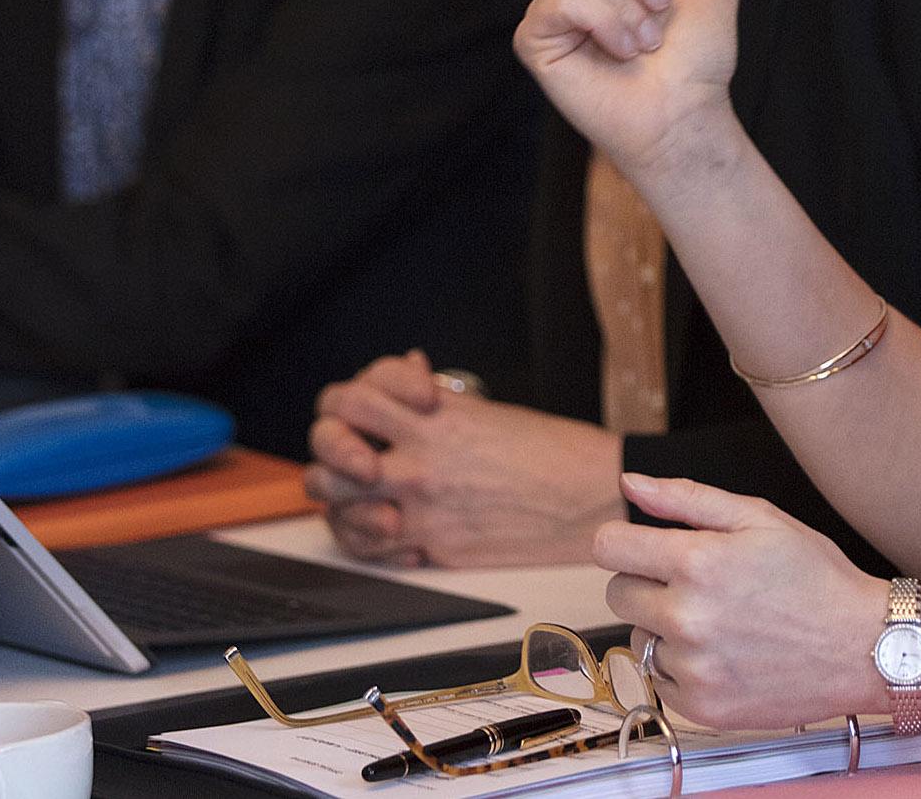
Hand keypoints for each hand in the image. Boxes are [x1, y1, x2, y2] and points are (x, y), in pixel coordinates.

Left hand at [304, 349, 626, 565]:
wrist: (593, 498)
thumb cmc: (555, 452)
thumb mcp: (491, 411)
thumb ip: (440, 401)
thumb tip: (408, 373)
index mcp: (437, 418)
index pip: (351, 396)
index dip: (351, 401)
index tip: (375, 410)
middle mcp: (421, 459)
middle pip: (327, 446)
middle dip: (329, 449)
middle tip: (351, 454)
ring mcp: (423, 506)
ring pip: (335, 499)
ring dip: (339, 495)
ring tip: (361, 493)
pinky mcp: (434, 547)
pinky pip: (368, 547)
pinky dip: (365, 537)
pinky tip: (386, 525)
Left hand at [596, 474, 884, 729]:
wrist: (862, 646)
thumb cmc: (816, 578)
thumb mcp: (760, 518)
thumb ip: (687, 498)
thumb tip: (630, 484)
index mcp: (698, 561)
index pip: (609, 547)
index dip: (624, 542)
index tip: (641, 547)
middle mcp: (687, 617)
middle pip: (617, 593)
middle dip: (647, 582)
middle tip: (698, 584)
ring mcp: (692, 667)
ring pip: (640, 637)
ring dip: (666, 627)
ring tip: (722, 622)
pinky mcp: (700, 706)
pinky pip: (660, 678)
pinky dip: (683, 666)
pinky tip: (725, 653)